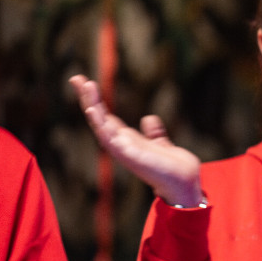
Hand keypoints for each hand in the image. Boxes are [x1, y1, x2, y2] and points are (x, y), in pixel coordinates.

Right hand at [70, 75, 203, 206]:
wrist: (184, 182)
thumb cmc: (172, 167)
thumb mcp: (161, 144)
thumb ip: (154, 133)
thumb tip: (149, 119)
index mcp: (126, 139)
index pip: (105, 116)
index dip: (94, 100)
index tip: (84, 82)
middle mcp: (120, 144)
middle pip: (98, 118)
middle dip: (87, 98)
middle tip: (76, 78)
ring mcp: (123, 150)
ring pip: (101, 125)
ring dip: (92, 106)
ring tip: (86, 86)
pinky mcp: (129, 156)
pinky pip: (110, 138)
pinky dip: (101, 125)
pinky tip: (94, 111)